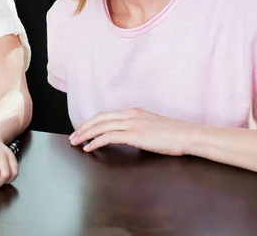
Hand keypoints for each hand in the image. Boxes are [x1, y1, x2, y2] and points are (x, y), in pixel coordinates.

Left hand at [70, 108, 195, 155]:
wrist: (188, 135)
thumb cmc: (174, 134)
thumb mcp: (151, 125)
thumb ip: (138, 127)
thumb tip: (127, 135)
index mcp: (133, 112)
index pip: (105, 115)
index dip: (91, 122)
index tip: (82, 130)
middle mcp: (129, 115)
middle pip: (98, 119)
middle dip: (83, 127)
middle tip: (72, 137)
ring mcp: (131, 124)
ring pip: (100, 127)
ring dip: (85, 135)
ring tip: (76, 142)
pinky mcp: (134, 135)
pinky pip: (108, 137)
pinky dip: (95, 142)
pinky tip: (89, 147)